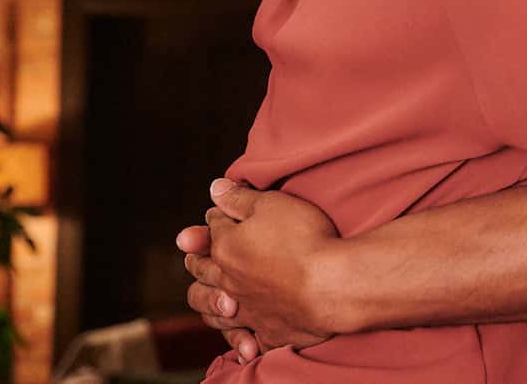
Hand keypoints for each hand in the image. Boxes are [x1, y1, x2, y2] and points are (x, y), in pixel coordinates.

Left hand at [180, 180, 340, 361]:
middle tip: (196, 253)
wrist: (330, 283)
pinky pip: (247, 339)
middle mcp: (229, 281)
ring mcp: (246, 310)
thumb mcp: (272, 204)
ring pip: (212, 311)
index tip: (220, 211)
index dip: (216, 216)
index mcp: (226, 247)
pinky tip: (245, 339)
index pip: (212, 228)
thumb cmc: (303, 238)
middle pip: (201, 271)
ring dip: (208, 302)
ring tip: (214, 296)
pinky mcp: (268, 331)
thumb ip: (240, 198)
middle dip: (197, 258)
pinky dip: (242, 339)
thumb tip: (214, 188)